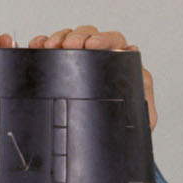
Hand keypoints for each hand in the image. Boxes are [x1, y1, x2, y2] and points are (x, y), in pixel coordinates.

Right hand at [27, 23, 156, 131]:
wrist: (108, 147)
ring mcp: (81, 62)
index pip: (115, 42)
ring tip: (49, 46)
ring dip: (59, 38)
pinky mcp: (62, 68)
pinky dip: (44, 45)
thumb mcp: (143, 116)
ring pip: (70, 38)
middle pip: (90, 35)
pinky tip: (37, 46)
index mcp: (124, 65)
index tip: (92, 44)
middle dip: (77, 37)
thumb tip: (136, 72)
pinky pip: (53, 50)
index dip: (103, 39)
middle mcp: (102, 58)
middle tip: (68, 45)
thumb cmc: (127, 128)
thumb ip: (144, 93)